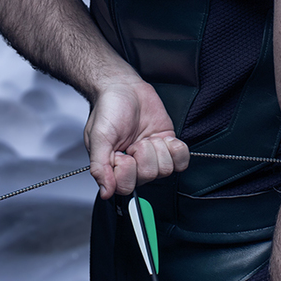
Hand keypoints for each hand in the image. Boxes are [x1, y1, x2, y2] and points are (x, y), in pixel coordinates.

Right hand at [85, 78, 188, 197]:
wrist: (124, 88)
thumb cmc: (108, 109)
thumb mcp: (98, 137)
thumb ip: (99, 166)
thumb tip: (105, 191)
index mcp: (114, 167)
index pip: (126, 187)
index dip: (128, 170)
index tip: (123, 153)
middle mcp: (134, 166)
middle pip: (149, 176)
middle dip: (144, 154)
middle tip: (135, 141)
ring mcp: (153, 157)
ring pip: (166, 170)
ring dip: (158, 149)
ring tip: (147, 136)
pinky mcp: (167, 147)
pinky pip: (182, 162)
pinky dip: (176, 149)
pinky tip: (164, 138)